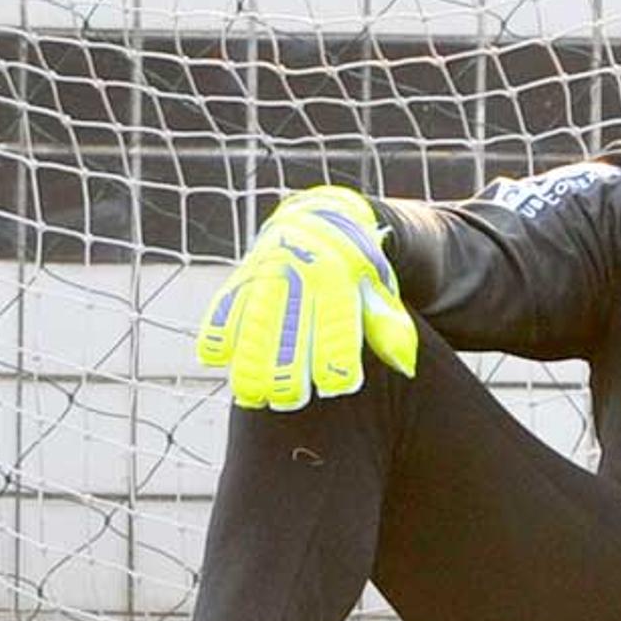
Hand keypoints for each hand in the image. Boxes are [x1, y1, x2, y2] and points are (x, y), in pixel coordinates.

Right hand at [197, 186, 417, 409]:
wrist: (324, 219)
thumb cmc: (358, 273)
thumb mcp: (379, 293)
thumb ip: (390, 328)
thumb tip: (405, 367)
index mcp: (339, 279)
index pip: (336, 322)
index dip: (334, 355)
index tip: (333, 387)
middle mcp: (300, 274)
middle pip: (289, 325)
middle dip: (285, 365)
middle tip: (286, 400)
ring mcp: (268, 273)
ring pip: (253, 319)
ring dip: (249, 359)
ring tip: (251, 394)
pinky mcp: (243, 276)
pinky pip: (225, 302)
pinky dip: (217, 329)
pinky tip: (214, 358)